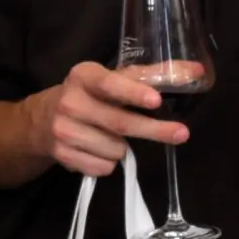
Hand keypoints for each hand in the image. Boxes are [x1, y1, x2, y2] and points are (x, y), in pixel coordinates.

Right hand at [42, 62, 185, 177]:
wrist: (42, 120)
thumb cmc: (91, 96)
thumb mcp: (114, 79)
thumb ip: (154, 75)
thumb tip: (196, 71)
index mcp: (84, 75)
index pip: (110, 84)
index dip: (133, 93)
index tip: (155, 100)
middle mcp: (70, 101)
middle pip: (120, 123)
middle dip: (154, 129)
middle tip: (181, 133)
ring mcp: (63, 130)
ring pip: (115, 150)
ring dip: (123, 148)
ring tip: (111, 136)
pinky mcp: (62, 155)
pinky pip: (103, 167)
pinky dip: (108, 162)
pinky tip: (97, 149)